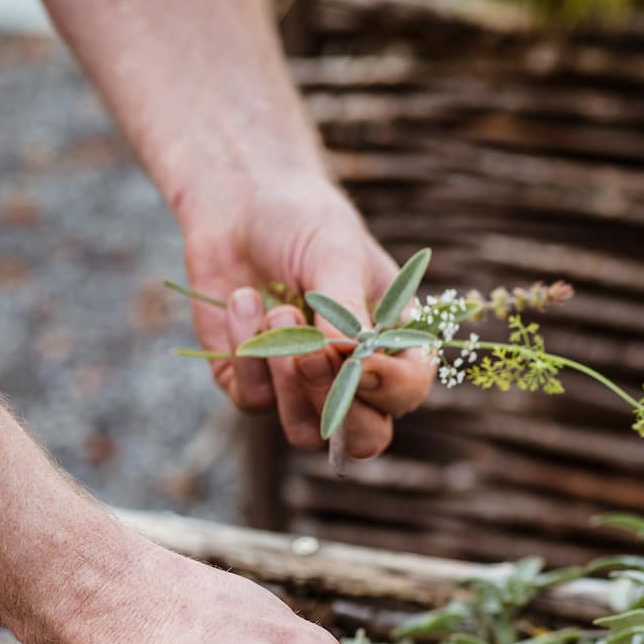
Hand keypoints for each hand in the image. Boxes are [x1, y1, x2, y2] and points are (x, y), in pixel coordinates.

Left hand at [180, 171, 432, 458]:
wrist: (236, 204)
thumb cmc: (303, 222)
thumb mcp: (335, 255)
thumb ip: (346, 313)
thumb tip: (351, 364)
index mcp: (393, 345)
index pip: (406, 394)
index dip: (389, 389)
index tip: (361, 359)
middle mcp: (354, 379)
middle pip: (363, 439)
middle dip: (334, 402)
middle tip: (310, 354)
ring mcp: (303, 389)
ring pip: (304, 431)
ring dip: (286, 378)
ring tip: (278, 311)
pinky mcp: (255, 386)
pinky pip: (254, 401)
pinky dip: (246, 352)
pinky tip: (244, 300)